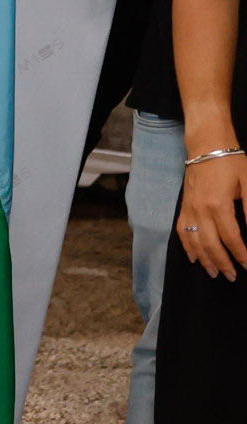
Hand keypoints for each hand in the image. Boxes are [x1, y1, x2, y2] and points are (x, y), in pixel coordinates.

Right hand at [183, 148, 246, 284]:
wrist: (206, 147)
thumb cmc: (232, 162)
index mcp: (219, 205)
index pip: (231, 237)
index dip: (241, 254)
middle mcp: (200, 211)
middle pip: (211, 245)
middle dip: (223, 263)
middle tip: (232, 276)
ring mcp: (189, 210)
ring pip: (195, 242)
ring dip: (205, 260)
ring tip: (214, 273)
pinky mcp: (183, 208)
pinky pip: (182, 233)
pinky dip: (187, 248)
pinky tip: (194, 258)